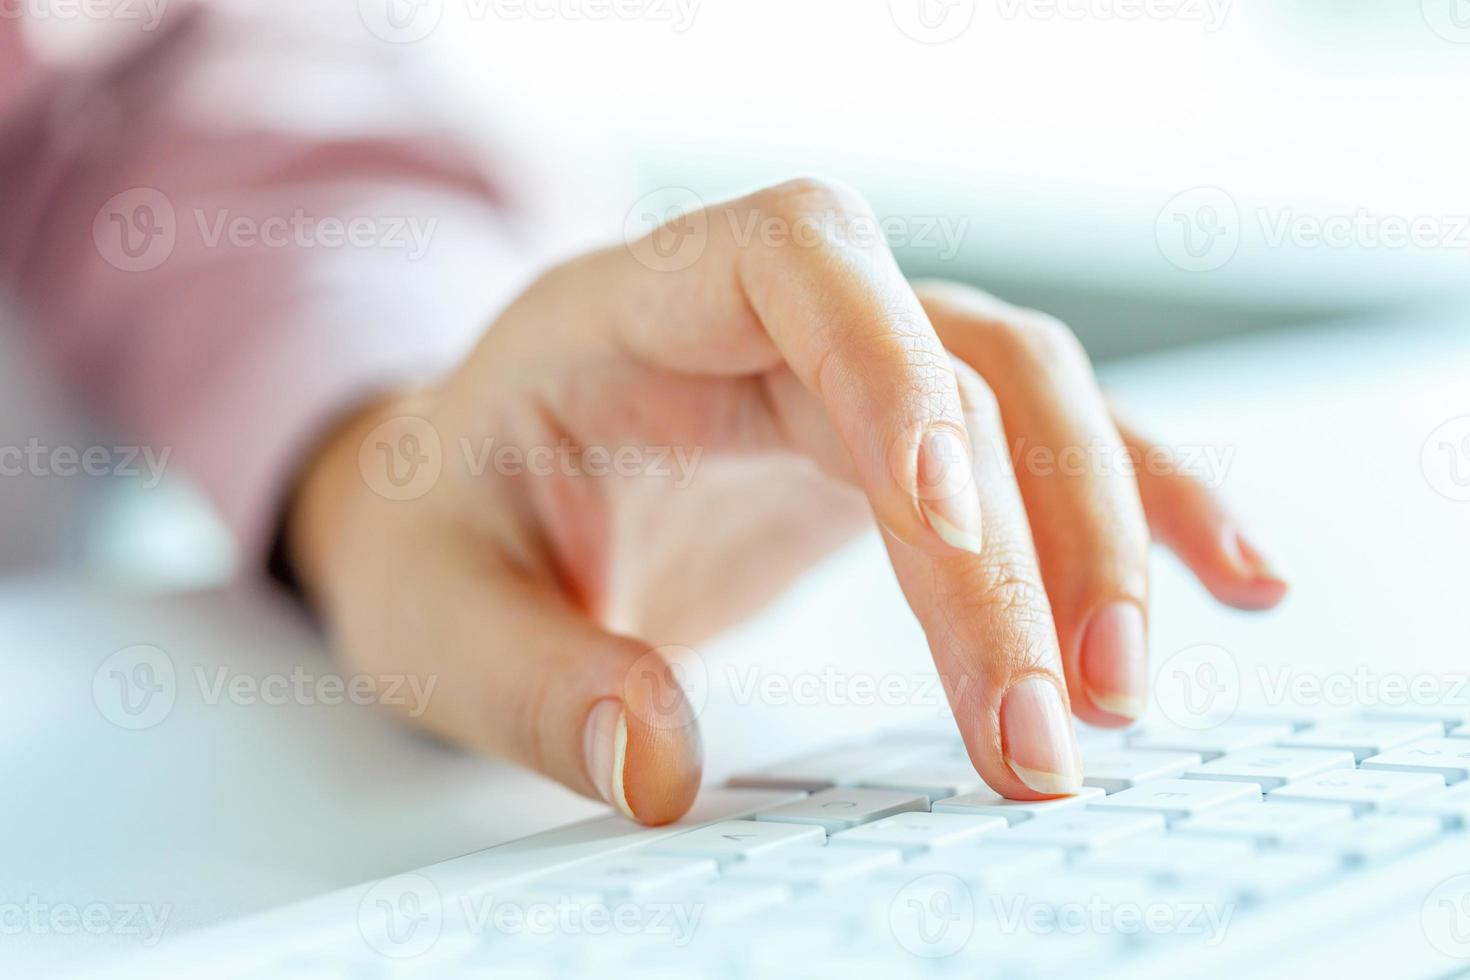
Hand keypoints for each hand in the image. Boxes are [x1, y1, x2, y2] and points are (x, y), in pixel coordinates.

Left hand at [285, 179, 1285, 824]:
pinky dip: (1139, 508)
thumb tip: (663, 767)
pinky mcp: (895, 444)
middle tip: (1040, 728)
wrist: (467, 503)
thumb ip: (532, 679)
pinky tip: (1228, 580)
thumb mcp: (430, 612)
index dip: (886, 357)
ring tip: (1123, 699)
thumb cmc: (441, 531)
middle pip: (948, 360)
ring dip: (1096, 540)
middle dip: (1015, 539)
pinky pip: (1043, 451)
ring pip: (1026, 402)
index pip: (794, 258)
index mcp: (631, 309)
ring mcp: (843, 375)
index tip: (943, 514)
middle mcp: (759, 322)